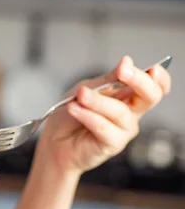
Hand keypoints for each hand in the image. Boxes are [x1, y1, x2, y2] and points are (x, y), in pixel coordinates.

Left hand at [38, 55, 171, 173]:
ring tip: (80, 95)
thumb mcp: (86, 89)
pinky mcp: (113, 144)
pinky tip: (74, 109)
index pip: (155, 85)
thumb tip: (127, 63)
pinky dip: (88, 116)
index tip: (139, 65)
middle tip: (122, 71)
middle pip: (151, 97)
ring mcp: (124, 130)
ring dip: (98, 100)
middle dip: (139, 81)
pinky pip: (104, 127)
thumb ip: (108, 80)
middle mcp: (131, 113)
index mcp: (128, 96)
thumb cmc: (70, 116)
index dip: (156, 76)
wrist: (53, 142)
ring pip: (120, 111)